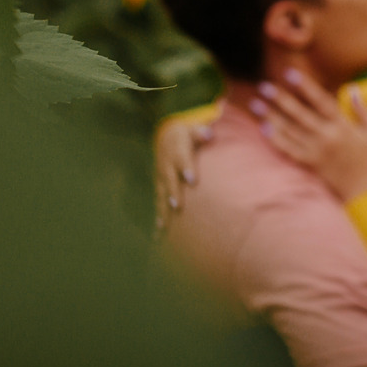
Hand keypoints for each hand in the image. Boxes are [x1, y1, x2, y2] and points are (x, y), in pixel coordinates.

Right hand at [153, 110, 214, 235]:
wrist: (167, 138)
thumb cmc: (187, 136)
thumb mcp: (193, 131)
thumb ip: (201, 133)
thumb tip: (208, 133)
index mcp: (177, 152)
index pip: (182, 158)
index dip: (186, 168)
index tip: (192, 179)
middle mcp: (167, 166)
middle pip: (169, 180)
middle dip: (172, 192)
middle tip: (176, 205)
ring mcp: (161, 178)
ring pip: (161, 195)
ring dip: (162, 209)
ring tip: (164, 226)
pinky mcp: (160, 188)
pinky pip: (158, 203)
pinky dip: (159, 217)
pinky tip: (158, 235)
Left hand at [251, 69, 366, 200]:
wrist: (363, 190)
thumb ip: (363, 109)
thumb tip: (352, 87)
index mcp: (343, 126)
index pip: (322, 102)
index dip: (306, 87)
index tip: (290, 73)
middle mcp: (327, 138)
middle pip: (300, 115)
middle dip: (281, 99)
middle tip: (263, 86)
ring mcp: (316, 152)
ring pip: (290, 131)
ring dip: (271, 116)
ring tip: (255, 103)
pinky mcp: (309, 164)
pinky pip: (289, 150)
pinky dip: (275, 139)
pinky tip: (262, 127)